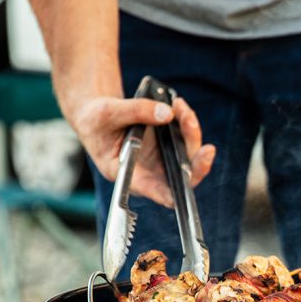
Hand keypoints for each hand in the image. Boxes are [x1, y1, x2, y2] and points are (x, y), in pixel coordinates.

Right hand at [70, 95, 215, 207]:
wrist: (96, 114)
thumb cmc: (96, 122)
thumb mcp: (108, 113)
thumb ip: (136, 112)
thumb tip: (167, 114)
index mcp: (131, 176)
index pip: (158, 192)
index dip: (175, 194)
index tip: (187, 183)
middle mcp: (151, 172)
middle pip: (183, 175)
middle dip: (197, 161)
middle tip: (204, 146)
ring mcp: (161, 160)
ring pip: (188, 155)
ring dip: (191, 132)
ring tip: (180, 107)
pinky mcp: (167, 146)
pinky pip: (185, 139)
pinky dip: (186, 123)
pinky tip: (179, 107)